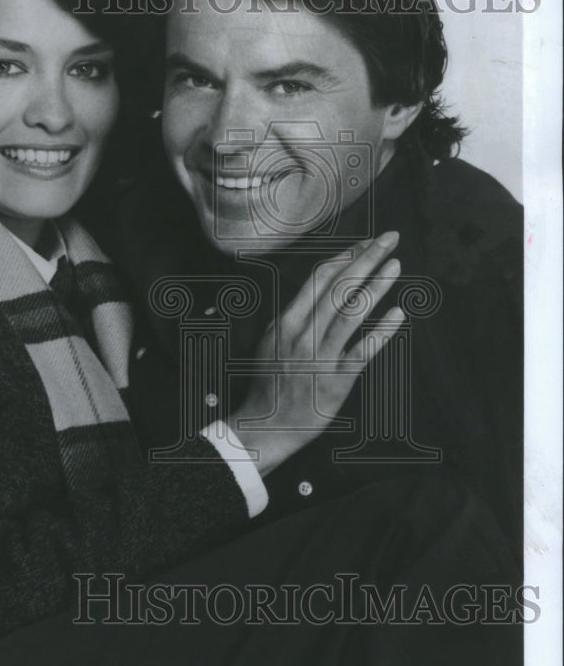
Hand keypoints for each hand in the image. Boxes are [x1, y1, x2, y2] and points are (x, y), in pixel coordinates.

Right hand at [229, 232, 404, 476]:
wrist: (266, 426)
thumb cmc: (271, 383)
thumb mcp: (272, 341)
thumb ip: (294, 315)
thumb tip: (318, 290)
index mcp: (287, 321)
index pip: (319, 278)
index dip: (345, 256)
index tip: (365, 243)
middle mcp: (303, 334)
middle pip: (338, 287)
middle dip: (366, 259)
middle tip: (389, 239)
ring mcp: (321, 357)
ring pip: (351, 313)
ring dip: (376, 286)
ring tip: (396, 266)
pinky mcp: (337, 380)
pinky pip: (363, 351)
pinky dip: (382, 331)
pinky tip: (398, 313)